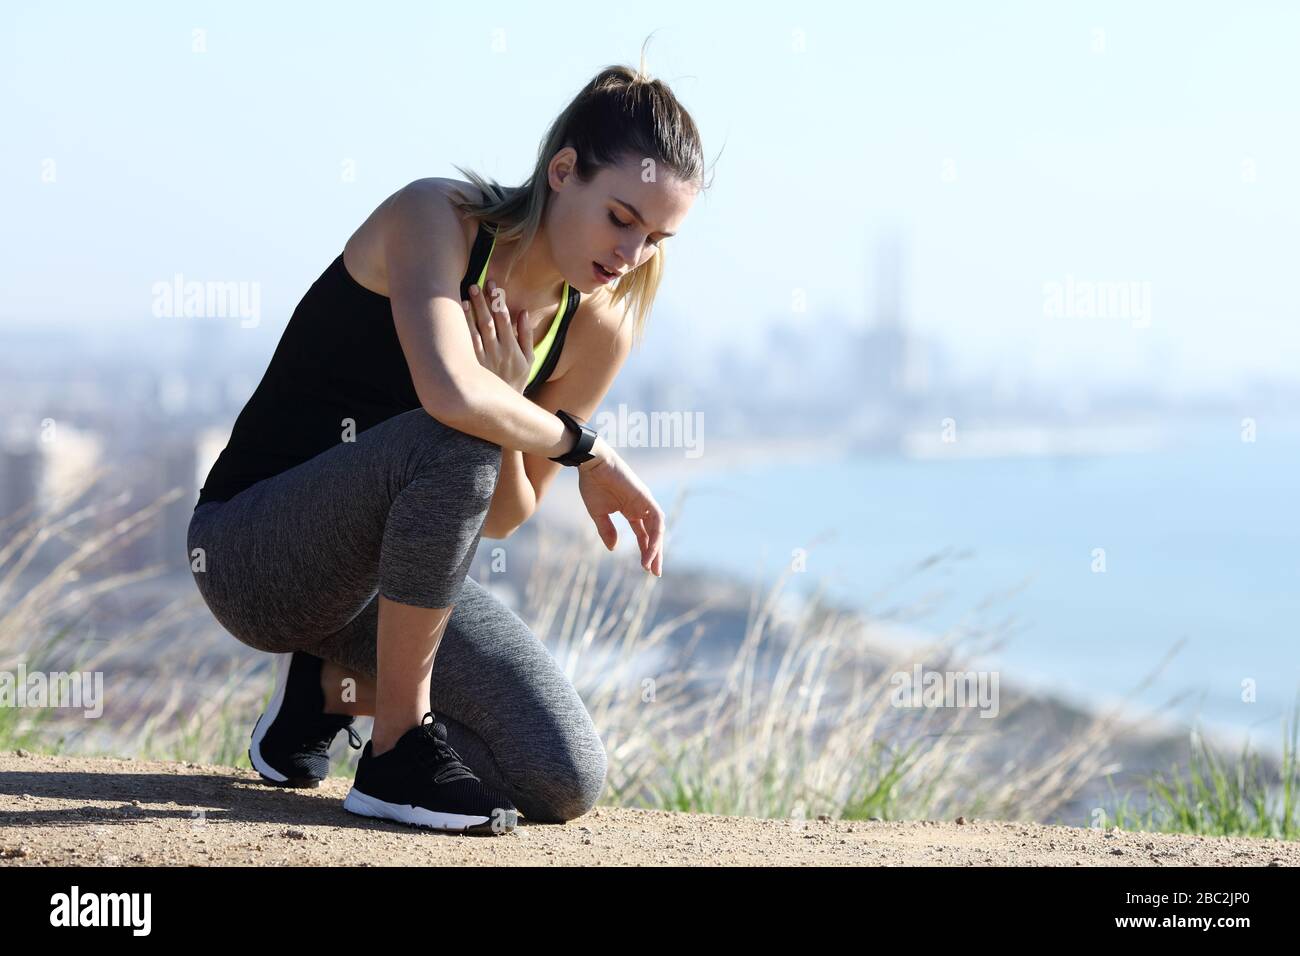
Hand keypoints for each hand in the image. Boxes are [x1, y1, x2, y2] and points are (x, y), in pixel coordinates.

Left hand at [463, 279, 532, 392]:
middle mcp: (497, 352)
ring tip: (467, 294)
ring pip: (476, 331)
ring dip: (471, 312)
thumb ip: (527, 335)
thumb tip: (524, 312)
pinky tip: (458, 313)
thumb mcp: (529, 359)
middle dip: (483, 302)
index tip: (493, 286)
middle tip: (476, 285)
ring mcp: (483, 359)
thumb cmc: (516, 378)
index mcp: (512, 348)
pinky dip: (463, 326)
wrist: (500, 405)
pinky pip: (466, 342)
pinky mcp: (471, 364)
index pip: (505, 319)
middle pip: (489, 322)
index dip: (499, 301)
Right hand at [576, 447, 664, 576]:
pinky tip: (651, 550)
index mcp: (630, 511)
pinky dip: (655, 536)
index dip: (645, 550)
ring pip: (657, 529)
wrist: (592, 463)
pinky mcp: (645, 497)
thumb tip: (613, 549)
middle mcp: (640, 507)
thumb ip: (606, 530)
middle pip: (653, 534)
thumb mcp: (598, 513)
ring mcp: (644, 502)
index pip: (643, 534)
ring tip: (651, 566)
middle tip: (655, 573)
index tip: (645, 568)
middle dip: (654, 554)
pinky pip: (656, 520)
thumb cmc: (592, 484)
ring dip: (656, 548)